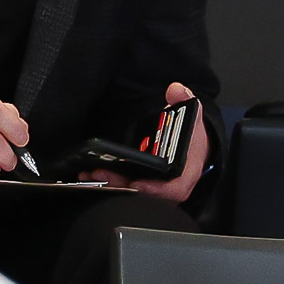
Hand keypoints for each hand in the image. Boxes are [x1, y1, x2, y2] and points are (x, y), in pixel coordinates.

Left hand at [80, 83, 209, 203]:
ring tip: (91, 175)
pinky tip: (92, 175)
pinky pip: (127, 188)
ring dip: (111, 185)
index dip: (156, 189)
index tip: (136, 182)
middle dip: (123, 185)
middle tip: (102, 174)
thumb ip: (185, 101)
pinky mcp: (143, 186)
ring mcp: (155, 188)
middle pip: (146, 193)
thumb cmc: (191, 138)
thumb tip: (177, 90)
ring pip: (133, 193)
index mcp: (186, 173)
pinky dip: (110, 183)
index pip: (174, 189)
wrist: (191, 149)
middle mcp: (169, 186)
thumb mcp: (191, 117)